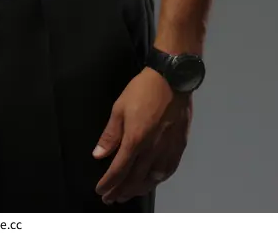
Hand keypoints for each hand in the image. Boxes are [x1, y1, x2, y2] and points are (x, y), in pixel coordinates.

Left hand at [93, 67, 191, 203]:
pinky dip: (157, 180)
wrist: (172, 79)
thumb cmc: (142, 90)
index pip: (118, 170)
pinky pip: (168, 170)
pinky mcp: (179, 146)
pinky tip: (152, 182)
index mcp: (135, 140)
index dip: (108, 183)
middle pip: (134, 179)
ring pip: (152, 179)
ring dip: (138, 189)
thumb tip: (99, 154)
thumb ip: (110, 135)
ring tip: (127, 194)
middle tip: (111, 198)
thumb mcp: (119, 108)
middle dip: (120, 191)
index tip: (100, 190)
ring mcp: (168, 150)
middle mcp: (152, 150)